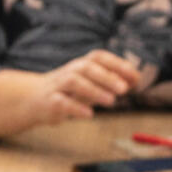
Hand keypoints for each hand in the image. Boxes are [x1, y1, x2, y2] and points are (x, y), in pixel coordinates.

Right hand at [0, 51, 140, 136]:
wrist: (33, 99)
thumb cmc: (69, 91)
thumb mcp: (91, 84)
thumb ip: (112, 80)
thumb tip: (138, 78)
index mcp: (82, 65)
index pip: (99, 57)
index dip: (117, 64)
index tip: (135, 76)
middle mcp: (70, 71)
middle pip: (88, 67)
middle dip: (107, 77)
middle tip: (125, 89)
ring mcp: (58, 86)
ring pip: (74, 82)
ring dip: (94, 90)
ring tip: (112, 102)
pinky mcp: (49, 102)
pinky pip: (61, 102)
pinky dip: (75, 108)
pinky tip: (89, 115)